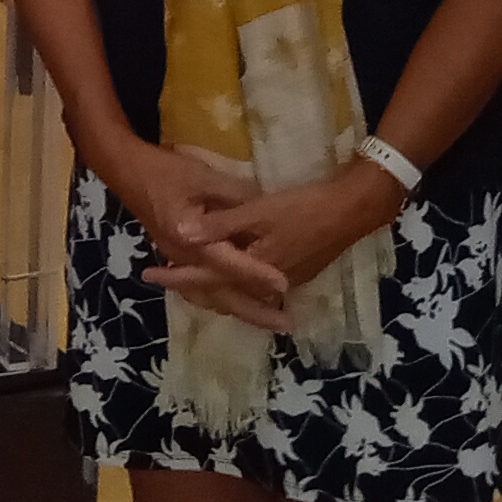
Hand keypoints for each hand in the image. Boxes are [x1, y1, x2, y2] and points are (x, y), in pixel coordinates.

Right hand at [93, 135, 275, 323]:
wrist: (128, 172)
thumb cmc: (166, 171)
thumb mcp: (204, 177)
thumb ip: (235, 197)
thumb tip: (265, 212)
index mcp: (190, 239)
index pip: (229, 263)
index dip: (257, 274)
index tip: (284, 286)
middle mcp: (183, 258)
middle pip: (221, 293)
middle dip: (254, 311)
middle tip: (284, 324)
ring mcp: (177, 261)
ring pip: (210, 296)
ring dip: (239, 309)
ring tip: (268, 320)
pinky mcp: (175, 258)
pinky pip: (200, 289)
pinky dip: (219, 299)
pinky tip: (236, 304)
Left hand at [170, 163, 400, 298]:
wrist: (353, 211)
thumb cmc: (304, 208)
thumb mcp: (259, 211)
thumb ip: (221, 225)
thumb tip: (181, 235)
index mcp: (252, 269)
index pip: (205, 277)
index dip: (176, 275)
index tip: (148, 273)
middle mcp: (266, 284)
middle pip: (221, 293)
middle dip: (191, 286)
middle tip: (161, 278)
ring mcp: (284, 281)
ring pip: (239, 292)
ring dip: (214, 287)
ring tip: (188, 278)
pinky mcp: (296, 273)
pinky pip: (255, 287)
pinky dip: (235, 282)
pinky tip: (230, 271)